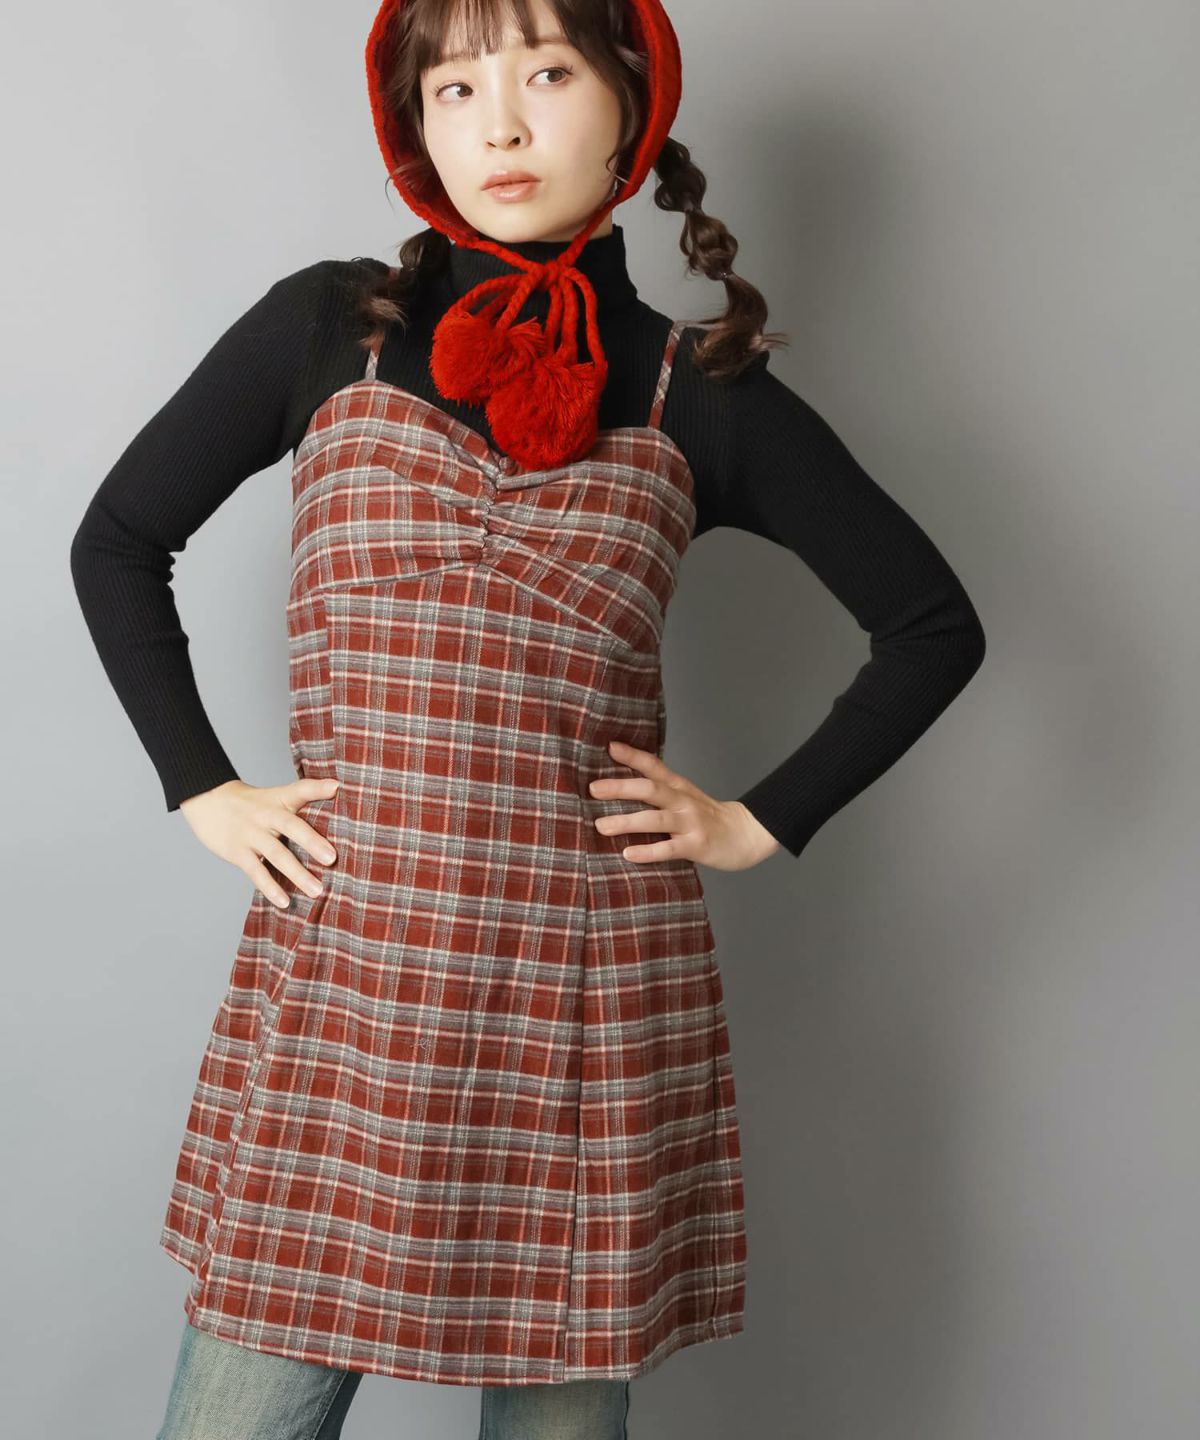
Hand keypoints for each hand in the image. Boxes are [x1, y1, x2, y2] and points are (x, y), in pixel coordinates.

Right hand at [179, 777, 340, 908]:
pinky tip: (284, 902)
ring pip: (276, 853)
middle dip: (311, 842)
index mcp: (280, 799)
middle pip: (290, 825)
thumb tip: (339, 799)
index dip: (318, 788)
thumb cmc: (253, 803)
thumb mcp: (277, 797)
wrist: (207, 799)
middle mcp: (267, 815)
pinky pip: (255, 871)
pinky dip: (269, 887)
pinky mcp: (237, 851)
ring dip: (296, 873)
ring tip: (317, 891)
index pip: (300, 789)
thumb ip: (305, 800)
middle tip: (332, 859)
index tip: (336, 788)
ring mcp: (251, 833)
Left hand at [589, 739, 780, 870]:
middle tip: (593, 789)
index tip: (609, 747)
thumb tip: (619, 784)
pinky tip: (628, 853)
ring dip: (627, 822)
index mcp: (679, 787)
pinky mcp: (696, 846)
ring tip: (601, 825)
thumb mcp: (685, 795)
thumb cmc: (708, 816)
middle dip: (621, 788)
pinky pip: (669, 849)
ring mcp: (690, 823)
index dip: (632, 756)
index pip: (654, 766)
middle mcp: (683, 801)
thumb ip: (659, 788)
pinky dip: (648, 851)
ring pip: (656, 820)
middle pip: (650, 789)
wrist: (746, 834)